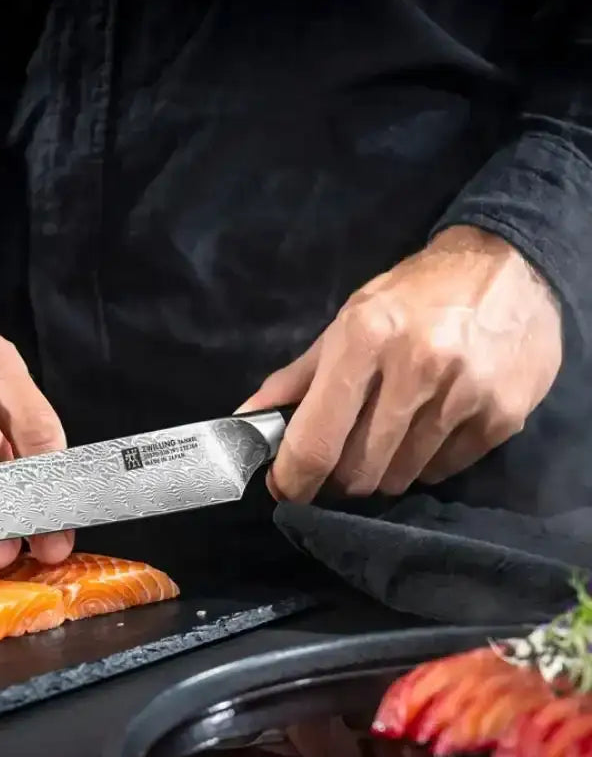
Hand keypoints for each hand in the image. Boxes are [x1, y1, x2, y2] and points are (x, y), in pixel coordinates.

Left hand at [238, 226, 562, 502]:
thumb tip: (246, 418)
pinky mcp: (503, 415)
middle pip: (358, 471)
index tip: (285, 491)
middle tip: (339, 461)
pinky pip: (443, 471)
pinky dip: (426, 463)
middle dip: (338, 479)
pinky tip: (429, 428)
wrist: (511, 266)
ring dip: (384, 470)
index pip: (316, 440)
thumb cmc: (414, 296)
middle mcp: (417, 367)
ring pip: (400, 478)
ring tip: (389, 436)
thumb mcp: (347, 322)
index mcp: (365, 339)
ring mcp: (465, 394)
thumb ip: (296, 377)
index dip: (293, 479)